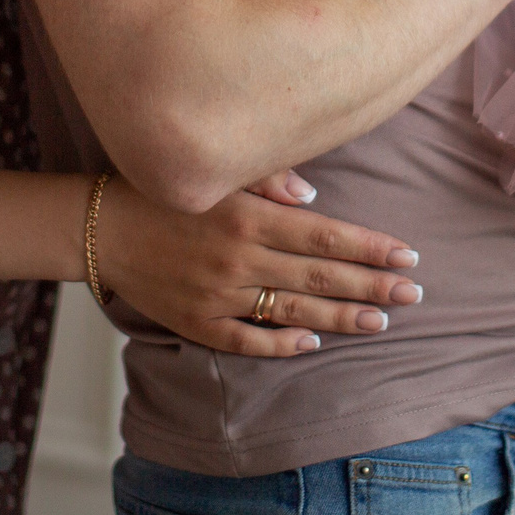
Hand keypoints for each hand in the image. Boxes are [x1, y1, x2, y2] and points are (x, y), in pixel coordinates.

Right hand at [92, 174, 425, 358]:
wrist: (100, 228)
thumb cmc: (162, 190)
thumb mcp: (216, 171)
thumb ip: (269, 179)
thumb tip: (316, 199)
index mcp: (248, 216)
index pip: (326, 237)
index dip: (371, 248)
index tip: (408, 256)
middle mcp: (239, 258)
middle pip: (320, 278)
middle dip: (373, 286)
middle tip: (414, 294)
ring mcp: (219, 295)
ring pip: (293, 311)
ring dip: (341, 317)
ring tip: (380, 322)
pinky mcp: (197, 322)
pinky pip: (248, 339)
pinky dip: (282, 343)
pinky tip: (314, 342)